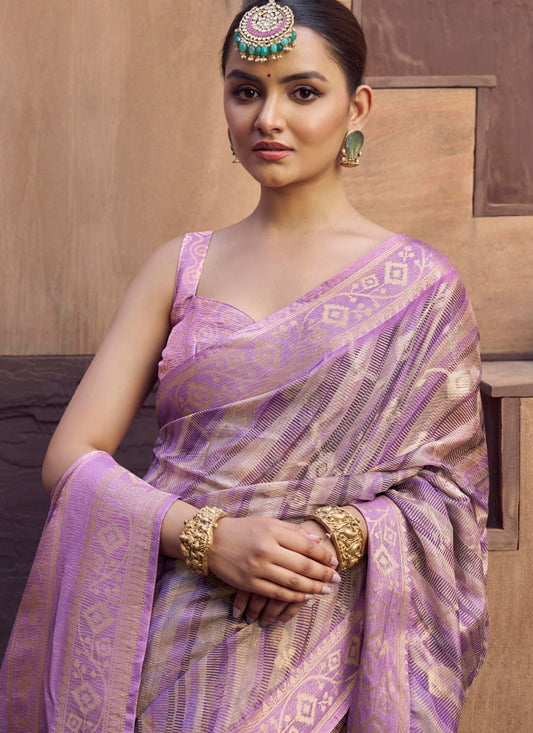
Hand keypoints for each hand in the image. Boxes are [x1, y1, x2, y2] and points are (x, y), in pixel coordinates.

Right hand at [208, 516, 339, 603]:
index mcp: (273, 531)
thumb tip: (317, 539)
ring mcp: (257, 567)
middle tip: (336, 579)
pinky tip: (305, 597)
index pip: (306, 545)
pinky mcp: (249, 583)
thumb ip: (292, 530)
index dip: (323, 555)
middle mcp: (266, 549)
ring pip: (292, 582)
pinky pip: (277, 593)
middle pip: (302, 566)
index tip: (334, 562)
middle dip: (323, 574)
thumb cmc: (243, 529)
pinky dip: (294, 597)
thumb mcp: (267, 522)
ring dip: (313, 588)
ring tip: (325, 591)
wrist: (212, 541)